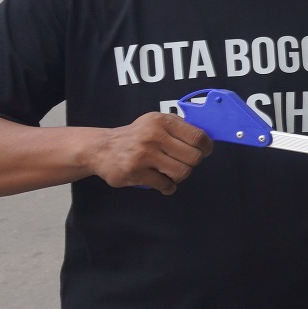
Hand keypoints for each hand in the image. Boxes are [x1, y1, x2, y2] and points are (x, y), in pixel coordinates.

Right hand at [83, 112, 212, 194]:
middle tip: (182, 162)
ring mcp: (143, 155)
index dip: (206, 147)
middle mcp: (153, 136)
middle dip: (192, 163)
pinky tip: (162, 182)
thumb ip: (179, 127)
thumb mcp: (156, 122)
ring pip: (182, 172)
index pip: (198, 137)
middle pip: (193, 157)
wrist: (101, 148)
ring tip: (171, 172)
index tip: (204, 151)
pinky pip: (165, 185)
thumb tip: (206, 139)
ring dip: (179, 176)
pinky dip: (167, 187)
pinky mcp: (135, 172)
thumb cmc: (136, 136)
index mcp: (162, 121)